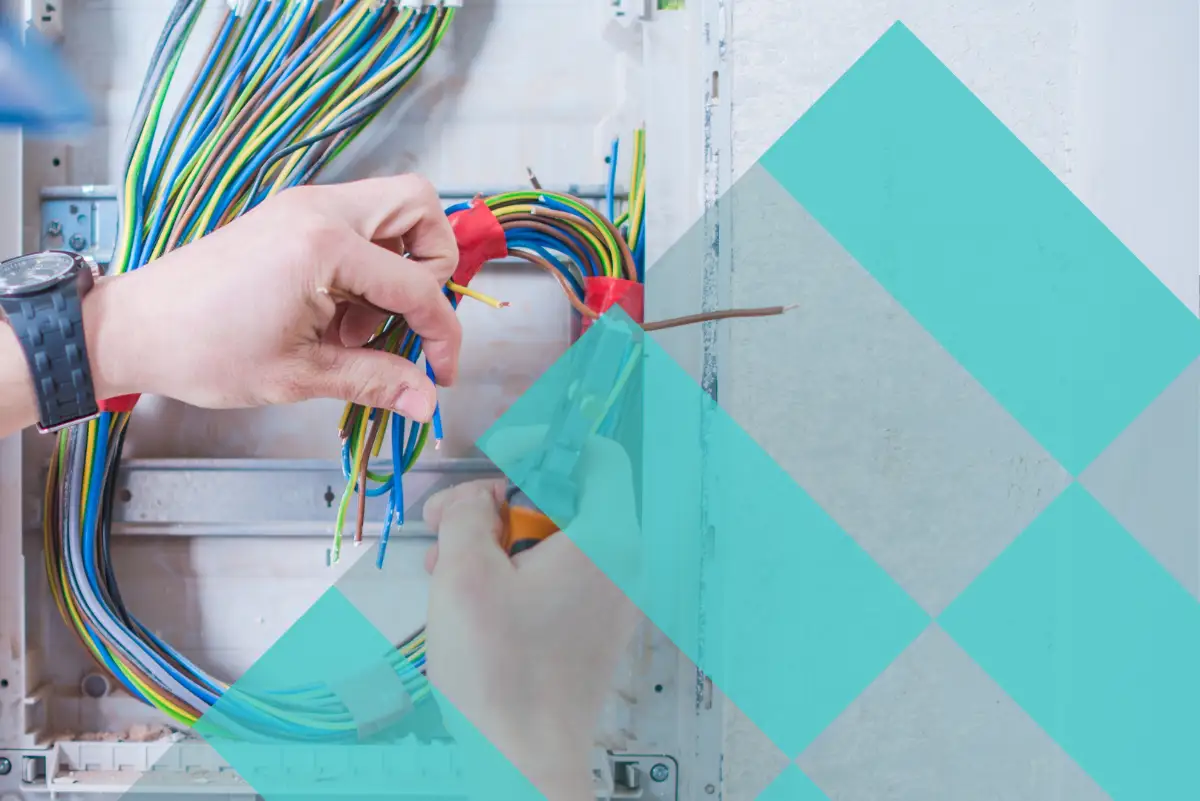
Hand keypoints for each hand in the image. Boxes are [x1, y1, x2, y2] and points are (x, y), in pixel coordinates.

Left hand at [86, 175, 460, 420]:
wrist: (135, 327)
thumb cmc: (203, 349)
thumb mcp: (299, 375)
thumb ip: (375, 381)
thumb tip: (426, 400)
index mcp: (325, 245)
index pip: (419, 284)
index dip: (441, 334)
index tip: (440, 372)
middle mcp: (321, 210)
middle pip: (420, 207)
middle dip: (435, 264)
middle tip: (410, 318)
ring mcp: (304, 207)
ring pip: (392, 210)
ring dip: (400, 265)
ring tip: (362, 326)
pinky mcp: (292, 217)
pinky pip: (358, 226)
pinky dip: (368, 264)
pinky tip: (338, 314)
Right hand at [421, 435, 641, 799]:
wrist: (521, 765)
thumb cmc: (502, 674)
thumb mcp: (464, 573)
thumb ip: (466, 512)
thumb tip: (473, 499)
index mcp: (607, 539)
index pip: (597, 455)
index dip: (544, 443)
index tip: (496, 457)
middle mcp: (621, 565)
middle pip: (565, 497)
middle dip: (499, 501)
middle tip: (448, 519)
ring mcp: (609, 601)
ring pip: (552, 539)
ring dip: (496, 540)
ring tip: (445, 565)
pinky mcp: (590, 630)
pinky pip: (555, 578)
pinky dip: (513, 574)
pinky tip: (467, 597)